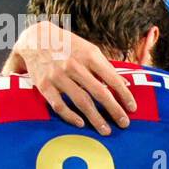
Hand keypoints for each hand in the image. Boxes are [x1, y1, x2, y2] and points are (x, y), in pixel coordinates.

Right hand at [7, 20, 136, 134]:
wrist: (36, 38)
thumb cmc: (69, 46)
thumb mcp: (89, 50)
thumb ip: (105, 67)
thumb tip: (125, 85)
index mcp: (89, 56)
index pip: (112, 78)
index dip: (124, 95)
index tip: (132, 108)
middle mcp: (74, 66)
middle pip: (99, 92)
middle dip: (114, 110)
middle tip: (124, 123)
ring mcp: (58, 76)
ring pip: (81, 101)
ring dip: (95, 118)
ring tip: (106, 130)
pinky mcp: (44, 85)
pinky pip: (59, 104)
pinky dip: (70, 116)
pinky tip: (81, 124)